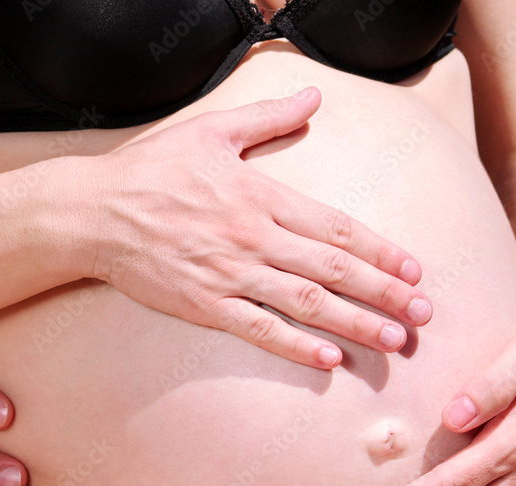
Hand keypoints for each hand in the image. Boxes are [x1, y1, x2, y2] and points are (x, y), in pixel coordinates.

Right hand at [83, 87, 431, 368]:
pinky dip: (295, 346)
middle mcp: (253, 238)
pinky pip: (258, 329)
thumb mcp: (212, 131)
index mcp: (261, 196)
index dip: (379, 251)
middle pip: (332, 269)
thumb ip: (269, 118)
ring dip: (354, 323)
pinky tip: (328, 361)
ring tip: (394, 341)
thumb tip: (313, 95)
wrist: (92, 213)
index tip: (413, 269)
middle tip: (422, 314)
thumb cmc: (152, 170)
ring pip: (305, 303)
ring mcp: (229, 274)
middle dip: (384, 293)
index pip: (336, 228)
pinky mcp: (204, 305)